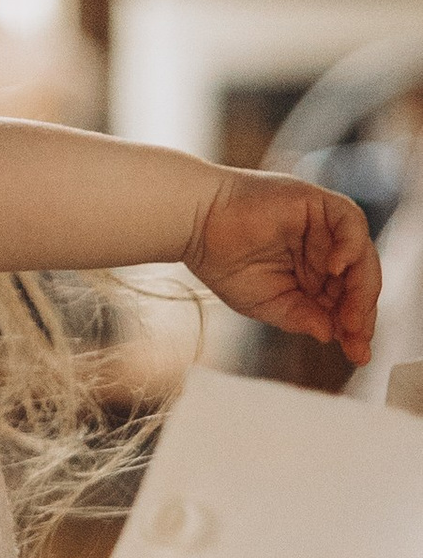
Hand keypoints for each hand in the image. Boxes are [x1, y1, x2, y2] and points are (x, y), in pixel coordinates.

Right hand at [189, 171, 380, 363]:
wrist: (195, 225)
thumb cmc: (223, 261)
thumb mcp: (267, 303)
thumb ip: (300, 317)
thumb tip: (329, 335)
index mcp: (312, 274)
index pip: (346, 301)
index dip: (355, 328)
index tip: (358, 355)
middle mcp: (323, 249)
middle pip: (359, 281)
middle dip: (361, 314)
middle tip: (357, 341)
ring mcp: (323, 226)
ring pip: (362, 256)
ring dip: (361, 289)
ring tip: (350, 318)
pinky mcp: (317, 203)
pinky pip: (350, 223)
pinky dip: (350, 246)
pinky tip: (337, 269)